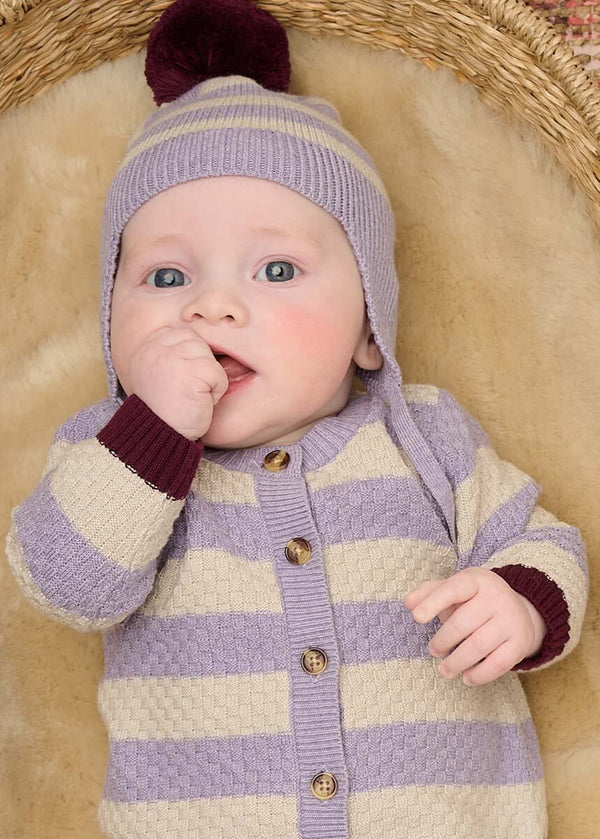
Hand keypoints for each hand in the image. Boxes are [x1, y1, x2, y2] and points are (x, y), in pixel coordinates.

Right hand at [125, 326, 228, 439]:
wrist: (157, 436)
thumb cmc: (163, 408)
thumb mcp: (158, 372)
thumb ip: (171, 352)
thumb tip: (204, 338)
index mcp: (149, 345)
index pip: (184, 335)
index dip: (190, 360)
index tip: (179, 381)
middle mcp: (157, 347)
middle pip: (199, 343)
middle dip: (201, 368)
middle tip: (186, 391)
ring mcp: (173, 358)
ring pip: (210, 358)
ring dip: (209, 380)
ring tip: (191, 396)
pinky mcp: (192, 372)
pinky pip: (218, 374)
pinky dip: (216, 392)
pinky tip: (198, 403)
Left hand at [403, 568, 546, 684]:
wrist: (521, 610)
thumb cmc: (475, 599)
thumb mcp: (455, 588)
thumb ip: (429, 592)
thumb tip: (408, 603)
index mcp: (477, 580)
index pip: (453, 588)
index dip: (434, 602)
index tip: (416, 617)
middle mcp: (497, 597)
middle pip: (462, 623)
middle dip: (442, 641)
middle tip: (433, 650)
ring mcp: (511, 620)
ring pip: (478, 646)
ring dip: (456, 662)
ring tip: (444, 670)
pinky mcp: (520, 643)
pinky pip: (498, 664)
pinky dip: (479, 675)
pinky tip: (466, 678)